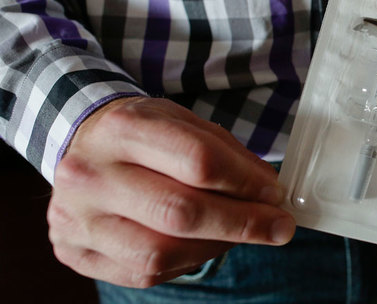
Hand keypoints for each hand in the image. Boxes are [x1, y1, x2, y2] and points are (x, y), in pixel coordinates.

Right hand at [48, 96, 294, 287]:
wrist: (80, 147)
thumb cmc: (139, 134)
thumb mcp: (182, 122)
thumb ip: (227, 154)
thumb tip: (268, 191)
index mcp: (122, 128)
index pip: (198, 161)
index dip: (246, 183)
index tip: (275, 194)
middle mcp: (91, 174)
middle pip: (181, 212)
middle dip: (243, 223)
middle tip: (278, 226)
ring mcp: (78, 218)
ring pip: (162, 252)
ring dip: (217, 246)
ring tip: (240, 233)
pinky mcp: (77, 253)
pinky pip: (145, 273)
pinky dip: (187, 261)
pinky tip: (205, 244)